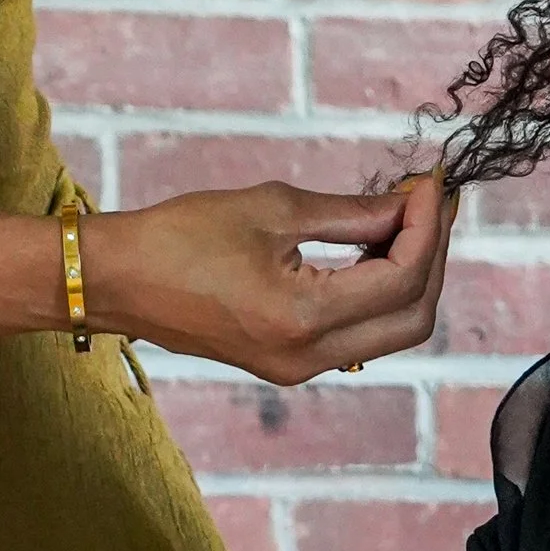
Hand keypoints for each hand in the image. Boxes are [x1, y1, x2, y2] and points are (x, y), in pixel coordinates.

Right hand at [81, 172, 455, 384]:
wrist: (117, 280)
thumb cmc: (181, 235)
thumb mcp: (272, 209)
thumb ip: (351, 213)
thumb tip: (407, 205)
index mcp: (303, 319)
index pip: (402, 278)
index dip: (428, 226)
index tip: (430, 182)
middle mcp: (309, 357)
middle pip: (412, 318)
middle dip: (432, 256)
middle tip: (430, 202)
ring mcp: (299, 368)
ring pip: (391, 332)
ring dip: (410, 277)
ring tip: (407, 219)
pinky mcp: (289, 363)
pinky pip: (359, 336)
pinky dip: (379, 293)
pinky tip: (375, 248)